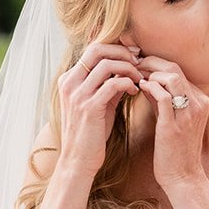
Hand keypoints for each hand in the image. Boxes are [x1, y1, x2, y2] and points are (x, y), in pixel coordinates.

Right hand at [57, 40, 142, 176]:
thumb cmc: (91, 133)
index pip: (92, 50)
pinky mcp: (89, 107)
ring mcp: (77, 94)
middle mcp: (69, 83)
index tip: (133, 55)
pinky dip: (128, 83)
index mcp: (69, 79)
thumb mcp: (98, 104)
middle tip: (139, 60)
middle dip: (122, 51)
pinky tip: (135, 91)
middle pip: (97, 49)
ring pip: (107, 64)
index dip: (115, 48)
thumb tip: (126, 69)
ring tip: (140, 78)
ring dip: (128, 68)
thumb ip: (108, 85)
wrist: (79, 160)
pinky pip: (113, 84)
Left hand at [134, 53, 208, 191]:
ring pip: (171, 77)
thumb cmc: (174, 149)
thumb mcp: (170, 118)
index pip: (178, 70)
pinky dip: (150, 88)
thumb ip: (161, 99)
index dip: (156, 63)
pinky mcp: (176, 125)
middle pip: (175, 69)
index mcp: (200, 100)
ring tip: (134, 76)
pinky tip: (139, 89)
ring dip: (149, 73)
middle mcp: (198, 103)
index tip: (138, 63)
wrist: (182, 177)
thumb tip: (145, 79)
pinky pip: (163, 96)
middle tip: (132, 64)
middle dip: (151, 62)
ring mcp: (189, 114)